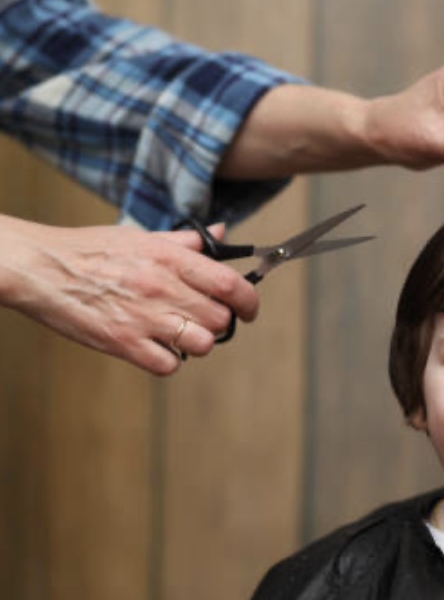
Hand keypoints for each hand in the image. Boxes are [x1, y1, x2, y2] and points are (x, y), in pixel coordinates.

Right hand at [0, 216, 258, 375]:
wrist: (40, 268)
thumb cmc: (89, 250)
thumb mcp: (141, 236)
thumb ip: (185, 242)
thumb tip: (221, 234)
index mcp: (170, 258)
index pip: (230, 284)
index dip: (249, 301)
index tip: (249, 309)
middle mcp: (162, 288)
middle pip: (220, 318)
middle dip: (218, 322)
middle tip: (202, 318)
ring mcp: (144, 318)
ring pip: (202, 344)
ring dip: (197, 342)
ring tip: (179, 333)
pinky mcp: (124, 343)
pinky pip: (169, 365)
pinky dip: (168, 360)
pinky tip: (155, 346)